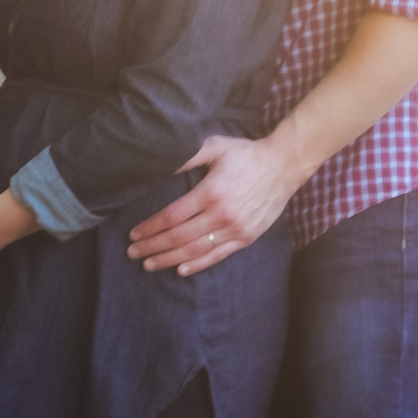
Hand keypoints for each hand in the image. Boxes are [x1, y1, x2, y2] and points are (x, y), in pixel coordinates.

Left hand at [126, 134, 298, 274]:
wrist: (284, 165)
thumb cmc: (246, 154)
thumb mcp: (215, 146)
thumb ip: (187, 156)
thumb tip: (159, 164)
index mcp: (211, 193)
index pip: (172, 216)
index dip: (151, 227)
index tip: (134, 234)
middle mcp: (222, 215)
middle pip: (179, 237)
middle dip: (153, 246)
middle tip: (132, 253)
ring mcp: (236, 229)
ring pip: (195, 250)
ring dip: (169, 259)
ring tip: (149, 264)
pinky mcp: (247, 238)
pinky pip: (217, 255)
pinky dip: (197, 265)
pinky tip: (180, 270)